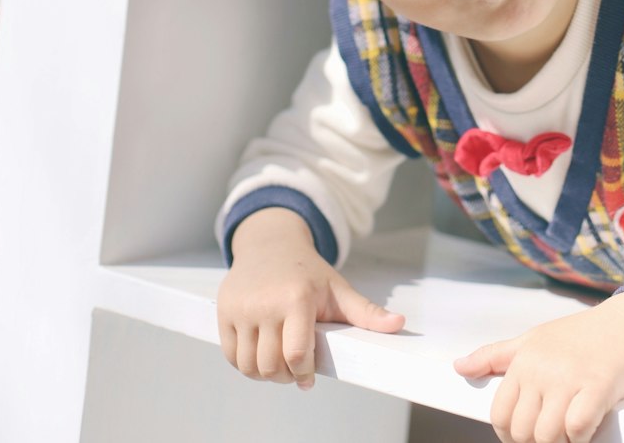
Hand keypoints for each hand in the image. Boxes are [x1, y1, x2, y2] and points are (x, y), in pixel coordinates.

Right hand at [217, 207, 403, 389]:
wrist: (269, 244)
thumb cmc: (307, 272)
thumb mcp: (338, 288)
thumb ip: (366, 312)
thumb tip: (400, 324)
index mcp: (296, 297)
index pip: (295, 354)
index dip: (303, 374)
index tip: (308, 379)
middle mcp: (265, 302)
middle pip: (271, 366)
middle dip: (285, 377)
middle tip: (294, 371)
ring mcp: (241, 307)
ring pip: (249, 366)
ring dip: (264, 374)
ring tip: (278, 364)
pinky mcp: (223, 311)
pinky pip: (231, 356)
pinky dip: (245, 364)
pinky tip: (260, 354)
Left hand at [454, 290, 623, 442]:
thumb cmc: (580, 335)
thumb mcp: (533, 339)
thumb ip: (495, 356)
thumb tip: (459, 367)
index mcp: (524, 360)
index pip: (500, 414)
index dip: (510, 434)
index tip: (525, 435)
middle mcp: (542, 369)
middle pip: (523, 432)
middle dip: (537, 441)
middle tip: (554, 431)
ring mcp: (569, 378)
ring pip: (547, 436)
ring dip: (561, 442)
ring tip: (571, 427)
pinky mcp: (597, 387)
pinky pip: (577, 430)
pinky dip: (581, 437)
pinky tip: (588, 424)